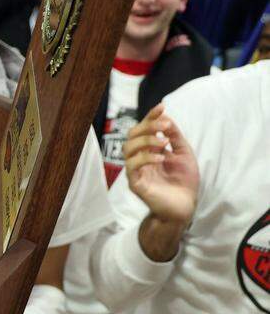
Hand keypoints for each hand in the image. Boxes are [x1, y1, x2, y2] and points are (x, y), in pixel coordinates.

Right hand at [123, 105, 199, 226]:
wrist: (185, 206)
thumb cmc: (183, 182)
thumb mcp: (184, 154)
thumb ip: (175, 138)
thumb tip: (167, 119)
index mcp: (149, 151)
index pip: (143, 130)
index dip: (150, 117)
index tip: (162, 107)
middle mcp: (139, 159)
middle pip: (132, 136)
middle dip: (148, 126)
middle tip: (165, 125)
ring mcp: (136, 171)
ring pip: (128, 149)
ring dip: (146, 141)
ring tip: (164, 143)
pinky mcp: (135, 184)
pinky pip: (132, 167)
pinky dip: (146, 158)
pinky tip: (161, 158)